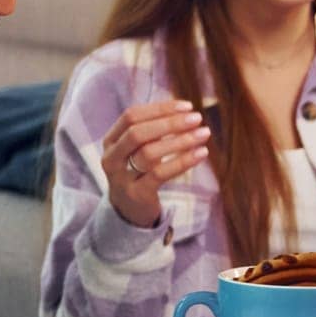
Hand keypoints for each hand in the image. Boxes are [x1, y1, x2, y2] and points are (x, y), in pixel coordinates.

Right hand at [101, 100, 210, 227]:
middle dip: (169, 123)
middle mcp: (111, 157)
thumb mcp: (140, 149)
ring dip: (180, 141)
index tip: (187, 106)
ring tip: (203, 134)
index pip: (132, 116)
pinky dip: (182, 161)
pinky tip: (201, 153)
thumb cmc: (140, 172)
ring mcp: (121, 177)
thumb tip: (185, 111)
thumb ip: (154, 131)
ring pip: (149, 153)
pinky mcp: (137, 194)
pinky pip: (160, 174)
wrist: (129, 210)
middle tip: (197, 118)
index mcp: (111, 140)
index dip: (159, 109)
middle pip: (138, 132)